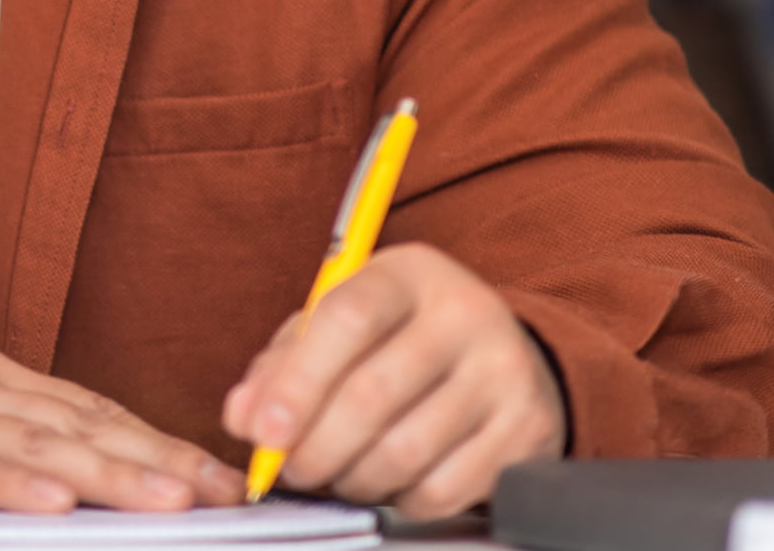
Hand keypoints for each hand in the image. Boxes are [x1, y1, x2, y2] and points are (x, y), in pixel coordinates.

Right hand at [0, 329, 241, 512]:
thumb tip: (64, 480)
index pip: (87, 411)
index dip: (156, 442)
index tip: (217, 476)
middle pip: (79, 423)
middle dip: (157, 459)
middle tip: (222, 492)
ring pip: (34, 442)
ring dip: (108, 471)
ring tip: (168, 499)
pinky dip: (11, 481)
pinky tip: (52, 500)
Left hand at [222, 243, 566, 518]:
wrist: (506, 352)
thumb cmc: (400, 338)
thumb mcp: (340, 323)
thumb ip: (282, 364)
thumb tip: (244, 418)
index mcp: (408, 273)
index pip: (347, 318)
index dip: (296, 382)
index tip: (263, 431)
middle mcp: (466, 313)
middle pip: (372, 394)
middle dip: (316, 447)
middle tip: (293, 469)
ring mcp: (506, 371)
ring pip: (406, 452)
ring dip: (355, 479)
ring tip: (339, 475)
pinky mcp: (529, 430)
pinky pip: (447, 489)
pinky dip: (403, 499)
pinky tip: (391, 484)